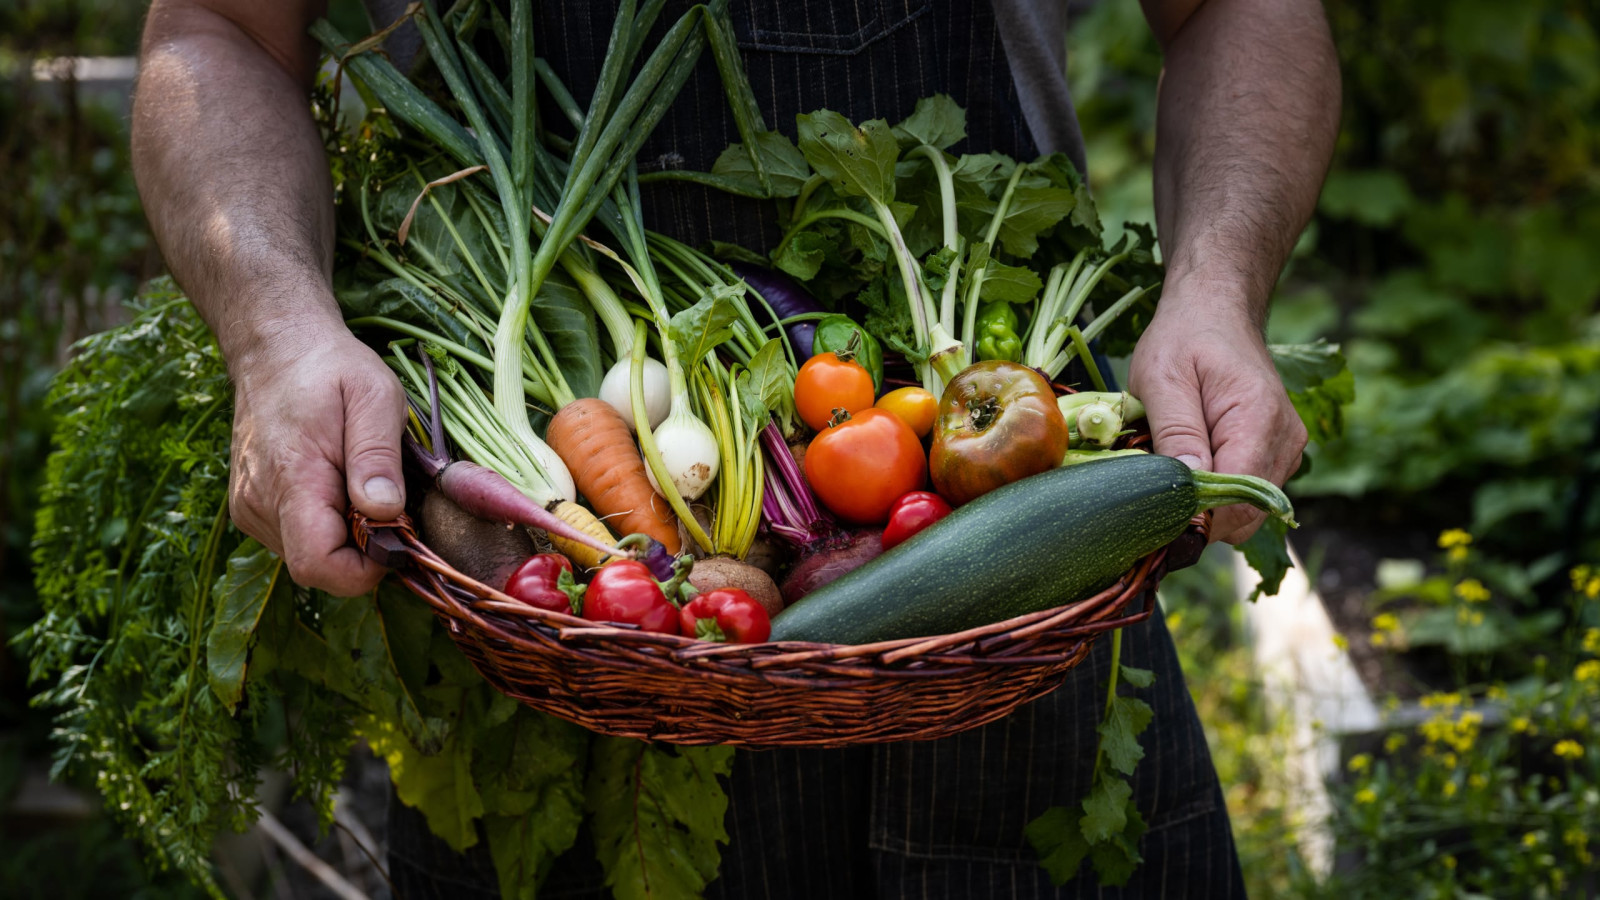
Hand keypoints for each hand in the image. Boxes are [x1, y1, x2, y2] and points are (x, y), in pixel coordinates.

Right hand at [227, 325, 407, 593]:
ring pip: (310, 555)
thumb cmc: (331, 368)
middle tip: (386, 496)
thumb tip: (385, 512)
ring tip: (358, 479)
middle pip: (319, 566)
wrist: (276, 348)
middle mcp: (259, 504)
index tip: (399, 534)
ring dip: (346, 534)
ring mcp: (250, 509)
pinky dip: (326, 524)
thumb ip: (378, 456)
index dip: (367, 568)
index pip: (319, 565)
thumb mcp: (374, 396)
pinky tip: (337, 482)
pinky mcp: (250, 508)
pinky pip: (296, 538)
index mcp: (291, 479)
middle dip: (364, 548)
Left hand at [1127, 298, 1304, 543]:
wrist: (1215, 312)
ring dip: (1206, 502)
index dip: (1195, 516)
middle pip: (1244, 514)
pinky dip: (1218, 491)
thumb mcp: (1164, 379)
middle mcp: (1285, 440)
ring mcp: (1287, 449)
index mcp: (1259, 419)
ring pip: (1246, 510)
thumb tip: (1188, 487)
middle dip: (1197, 513)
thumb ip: (1177, 432)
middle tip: (1155, 487)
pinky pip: (1248, 494)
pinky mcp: (1279, 453)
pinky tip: (1192, 461)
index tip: (1154, 512)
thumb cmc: (1183, 338)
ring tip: (1173, 464)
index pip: (1238, 498)